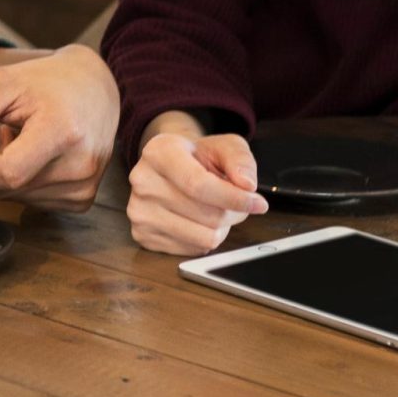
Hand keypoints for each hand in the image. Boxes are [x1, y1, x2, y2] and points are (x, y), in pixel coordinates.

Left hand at [0, 45, 117, 210]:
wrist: (96, 88)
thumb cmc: (48, 82)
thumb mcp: (5, 83)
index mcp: (62, 132)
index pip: (7, 173)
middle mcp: (79, 165)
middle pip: (8, 188)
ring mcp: (84, 186)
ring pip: (16, 197)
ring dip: (1, 175)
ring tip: (13, 139)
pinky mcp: (82, 199)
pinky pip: (32, 202)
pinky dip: (20, 183)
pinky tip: (29, 155)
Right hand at [126, 116, 265, 255]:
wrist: (170, 168)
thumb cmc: (198, 157)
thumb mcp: (223, 146)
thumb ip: (240, 159)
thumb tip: (247, 184)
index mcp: (158, 152)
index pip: (199, 185)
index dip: (234, 198)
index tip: (258, 203)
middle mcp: (142, 181)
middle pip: (207, 215)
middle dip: (233, 212)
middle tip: (235, 202)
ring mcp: (139, 211)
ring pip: (204, 237)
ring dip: (222, 228)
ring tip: (215, 210)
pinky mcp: (143, 236)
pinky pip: (193, 250)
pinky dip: (205, 238)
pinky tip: (198, 221)